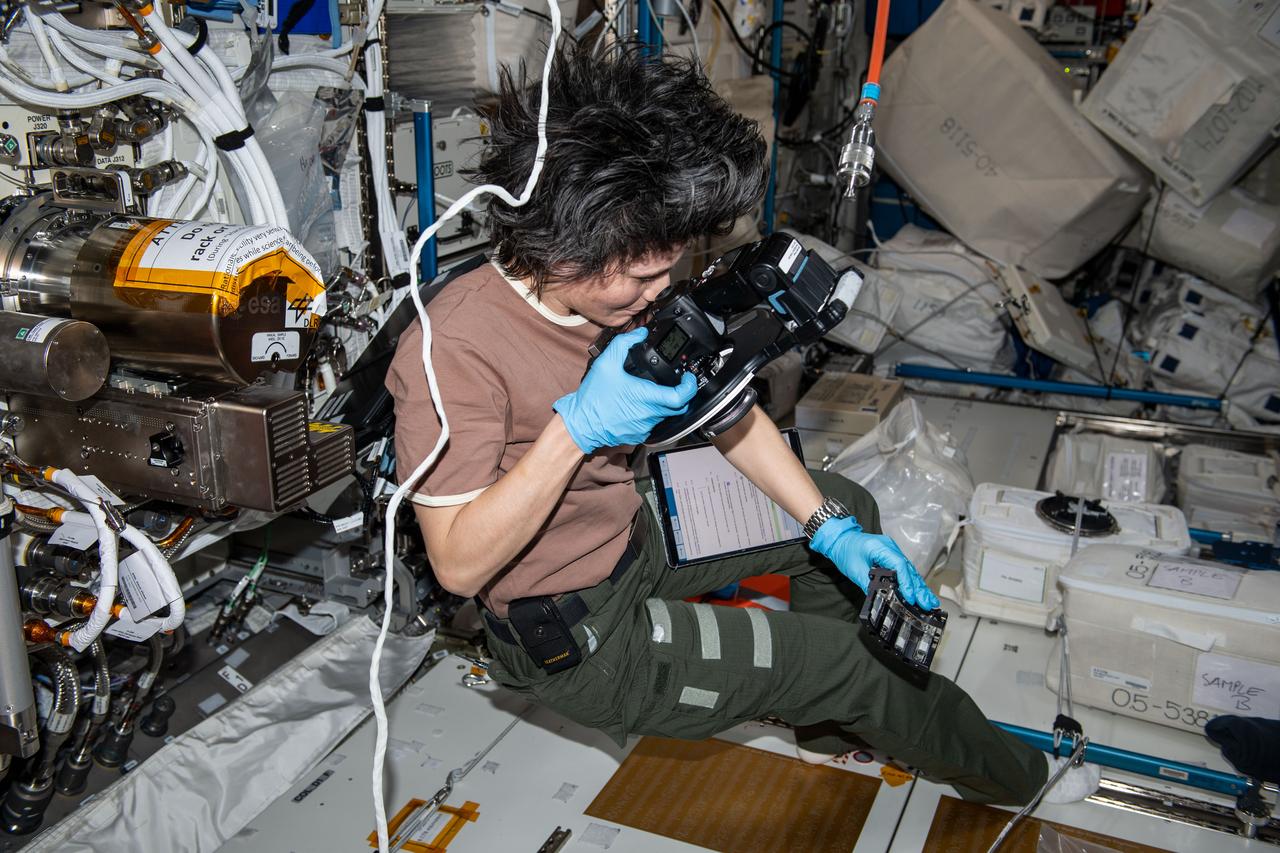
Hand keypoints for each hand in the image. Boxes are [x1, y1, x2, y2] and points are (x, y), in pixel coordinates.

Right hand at [553, 327, 697, 453]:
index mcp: (645, 397)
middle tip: (676, 383)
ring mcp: (645, 427)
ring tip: (653, 392)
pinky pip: (653, 424)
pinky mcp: (639, 435)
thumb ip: (624, 343)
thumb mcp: (606, 364)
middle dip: (681, 394)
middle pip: (679, 406)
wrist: (581, 424)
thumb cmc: (593, 398)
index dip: (690, 387)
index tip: (689, 379)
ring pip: (666, 415)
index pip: (681, 397)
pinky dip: (652, 414)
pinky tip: (640, 405)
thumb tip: (639, 334)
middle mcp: (649, 414)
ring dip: (665, 404)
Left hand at [810, 516, 939, 609]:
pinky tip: (920, 592)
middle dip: (919, 588)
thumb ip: (867, 584)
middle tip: (928, 603)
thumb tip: (879, 598)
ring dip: (919, 587)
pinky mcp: (891, 556)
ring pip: (909, 570)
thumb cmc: (844, 550)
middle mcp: (890, 548)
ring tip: (929, 601)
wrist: (839, 538)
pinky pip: (904, 570)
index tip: (911, 597)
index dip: (906, 582)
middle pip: (909, 568)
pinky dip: (912, 582)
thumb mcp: (854, 570)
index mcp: (881, 547)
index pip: (899, 565)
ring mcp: (892, 551)